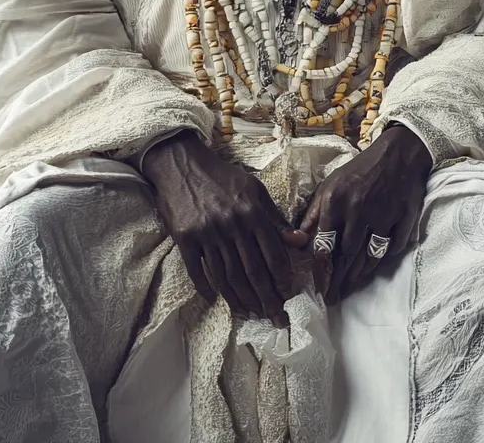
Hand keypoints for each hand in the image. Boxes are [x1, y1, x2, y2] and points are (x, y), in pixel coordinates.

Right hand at [142, 131, 308, 324]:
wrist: (182, 164)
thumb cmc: (222, 177)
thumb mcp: (254, 189)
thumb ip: (276, 217)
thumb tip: (300, 241)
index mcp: (252, 212)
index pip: (272, 253)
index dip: (281, 277)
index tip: (287, 294)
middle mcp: (232, 225)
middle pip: (252, 271)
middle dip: (266, 298)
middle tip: (276, 318)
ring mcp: (207, 233)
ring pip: (227, 276)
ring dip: (241, 299)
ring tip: (251, 314)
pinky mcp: (185, 238)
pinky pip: (197, 270)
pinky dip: (207, 287)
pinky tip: (215, 300)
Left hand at [299, 124, 431, 304]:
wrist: (398, 153)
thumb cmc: (359, 170)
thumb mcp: (330, 185)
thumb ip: (314, 213)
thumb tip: (299, 241)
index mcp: (335, 201)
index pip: (325, 246)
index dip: (321, 272)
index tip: (319, 289)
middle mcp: (357, 210)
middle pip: (346, 257)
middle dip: (338, 281)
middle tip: (332, 299)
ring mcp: (383, 215)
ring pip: (369, 257)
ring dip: (358, 277)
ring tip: (349, 288)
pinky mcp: (404, 219)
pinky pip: (391, 249)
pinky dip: (383, 260)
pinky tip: (373, 269)